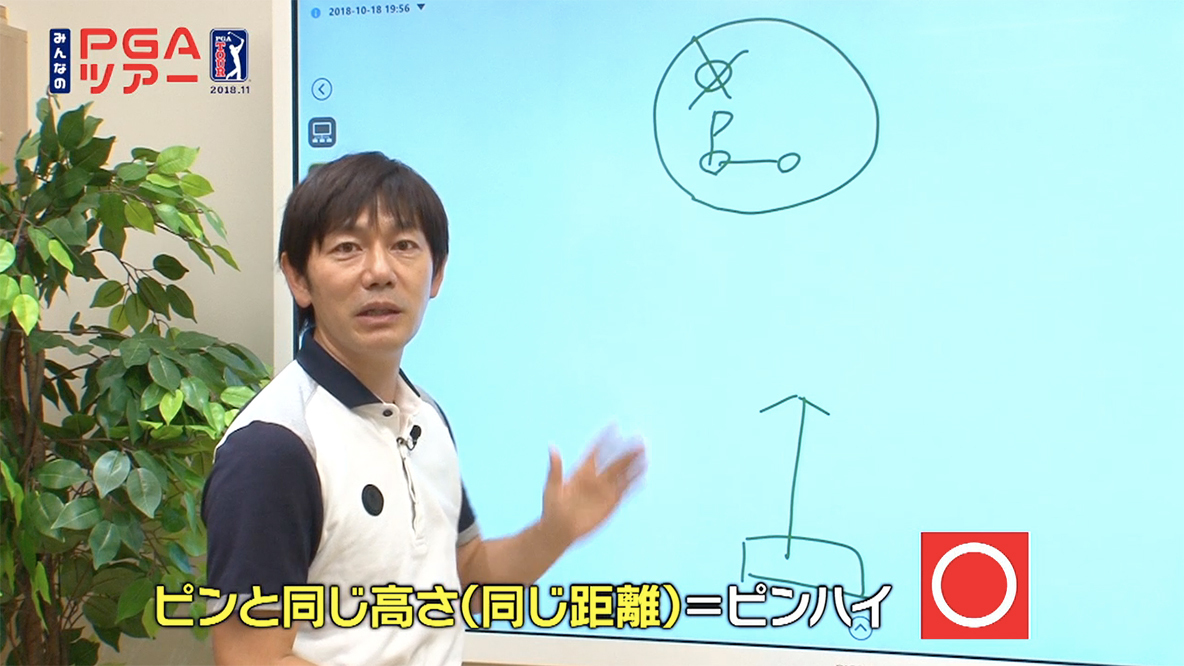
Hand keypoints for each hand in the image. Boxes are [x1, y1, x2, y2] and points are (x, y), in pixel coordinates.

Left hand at [540, 423, 646, 547]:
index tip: (615, 423)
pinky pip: (625, 490)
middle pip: (615, 460)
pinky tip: (644, 473)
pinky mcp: (611, 503)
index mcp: (581, 470)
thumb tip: (552, 447)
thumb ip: (555, 468)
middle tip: (639, 438)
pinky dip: (634, 482)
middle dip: (627, 449)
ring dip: (634, 463)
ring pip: (623, 473)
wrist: (560, 530)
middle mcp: (595, 478)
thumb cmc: (552, 508)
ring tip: (645, 451)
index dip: (605, 437)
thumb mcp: (552, 487)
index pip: (596, 450)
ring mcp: (604, 490)